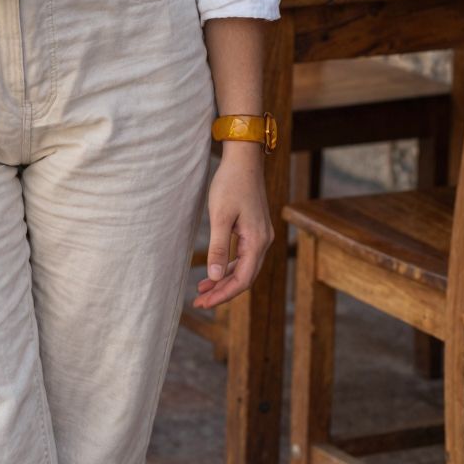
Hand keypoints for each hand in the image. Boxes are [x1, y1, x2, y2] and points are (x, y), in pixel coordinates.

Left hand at [192, 144, 273, 309]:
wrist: (244, 159)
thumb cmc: (230, 184)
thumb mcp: (220, 216)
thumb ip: (218, 247)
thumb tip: (213, 276)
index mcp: (257, 241)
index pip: (242, 280)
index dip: (223, 295)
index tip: (203, 304)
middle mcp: (264, 241)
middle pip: (245, 278)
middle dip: (222, 292)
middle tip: (199, 303)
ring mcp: (261, 235)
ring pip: (244, 268)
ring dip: (224, 280)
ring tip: (202, 290)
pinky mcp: (254, 229)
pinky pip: (243, 256)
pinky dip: (228, 266)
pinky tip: (213, 270)